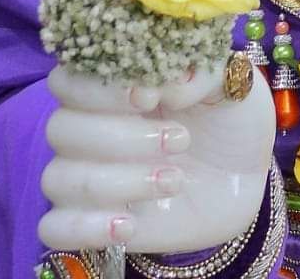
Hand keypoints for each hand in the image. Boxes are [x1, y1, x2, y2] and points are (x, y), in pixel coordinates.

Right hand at [39, 59, 275, 252]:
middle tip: (179, 140)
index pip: (68, 78)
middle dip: (120, 138)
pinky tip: (129, 223)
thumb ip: (203, 72)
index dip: (100, 89)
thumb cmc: (229, 119)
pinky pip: (54, 228)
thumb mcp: (232, 84)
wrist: (244, 175)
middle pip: (61, 128)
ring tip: (174, 179)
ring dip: (116, 182)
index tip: (147, 96)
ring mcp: (89, 175)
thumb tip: (172, 82)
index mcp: (114, 84)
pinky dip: (84, 227)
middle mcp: (90, 126)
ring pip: (58, 178)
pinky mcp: (93, 221)